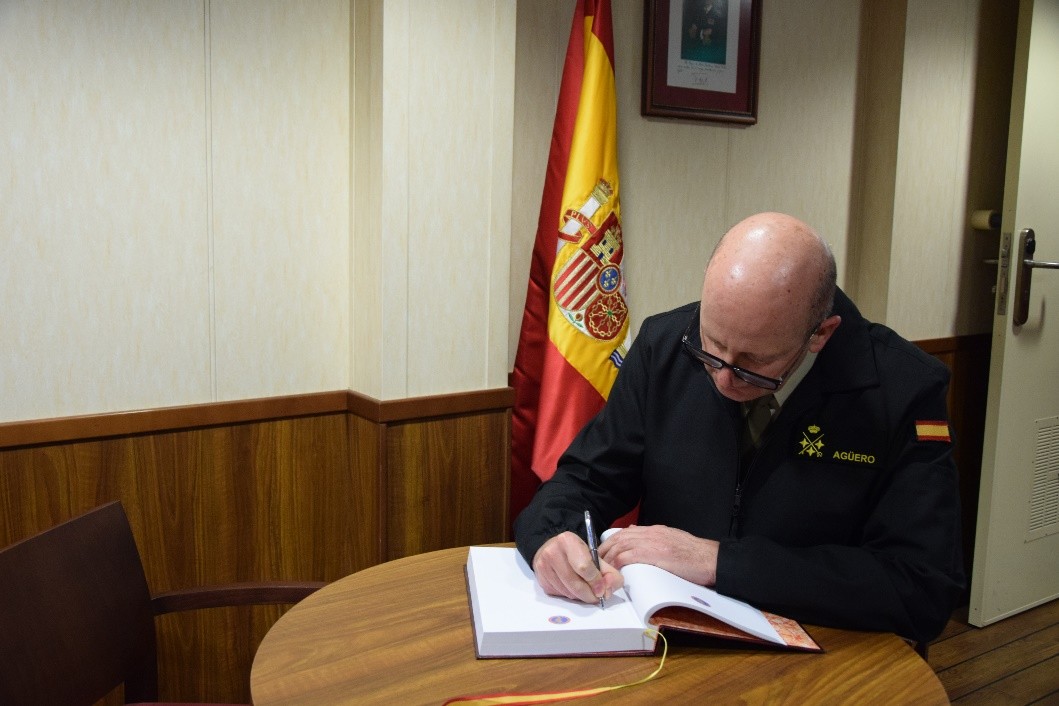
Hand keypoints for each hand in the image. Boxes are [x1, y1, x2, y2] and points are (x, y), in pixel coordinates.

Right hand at [531, 531, 623, 604]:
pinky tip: (573, 587)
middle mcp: (552, 552)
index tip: (603, 589)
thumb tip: (611, 587)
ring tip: (586, 590)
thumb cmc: (575, 552)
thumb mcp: (593, 554)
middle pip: (575, 583)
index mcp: (567, 541)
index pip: (584, 567)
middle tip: (597, 597)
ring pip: (567, 592)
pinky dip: (570, 595)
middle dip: (589, 594)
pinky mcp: (540, 580)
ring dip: (580, 596)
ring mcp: (543, 567)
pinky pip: (560, 595)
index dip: (596, 581)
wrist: (552, 549)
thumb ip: (608, 571)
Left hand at [599, 524, 718, 585]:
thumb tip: (636, 534)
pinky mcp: (656, 554)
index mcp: (655, 530)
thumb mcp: (672, 540)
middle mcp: (651, 533)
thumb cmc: (695, 555)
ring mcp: (653, 542)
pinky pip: (630, 556)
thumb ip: (655, 539)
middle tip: (595, 562)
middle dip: (604, 550)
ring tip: (600, 569)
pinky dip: (618, 562)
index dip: (610, 542)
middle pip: (619, 538)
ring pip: (621, 545)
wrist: (711, 559)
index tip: (602, 552)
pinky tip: (613, 570)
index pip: (625, 533)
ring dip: (608, 557)